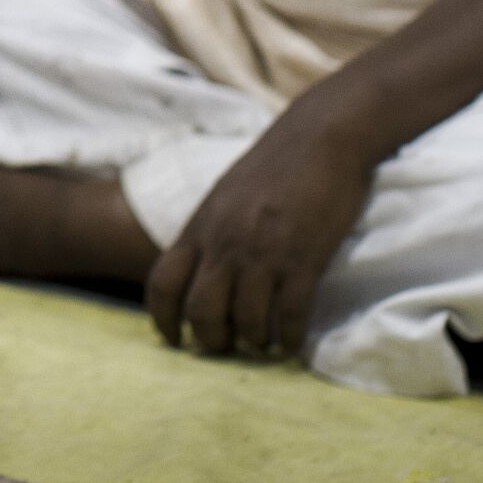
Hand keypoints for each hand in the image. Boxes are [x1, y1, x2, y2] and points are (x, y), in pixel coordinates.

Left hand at [145, 113, 373, 361]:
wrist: (320, 137)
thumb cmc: (272, 166)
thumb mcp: (222, 196)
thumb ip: (207, 233)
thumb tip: (196, 271)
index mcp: (200, 226)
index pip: (163, 282)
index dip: (162, 319)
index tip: (173, 340)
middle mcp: (226, 243)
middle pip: (202, 311)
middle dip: (211, 340)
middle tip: (226, 346)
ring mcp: (265, 252)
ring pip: (248, 322)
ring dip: (255, 342)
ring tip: (263, 344)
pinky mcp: (305, 259)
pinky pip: (292, 316)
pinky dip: (291, 339)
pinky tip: (293, 343)